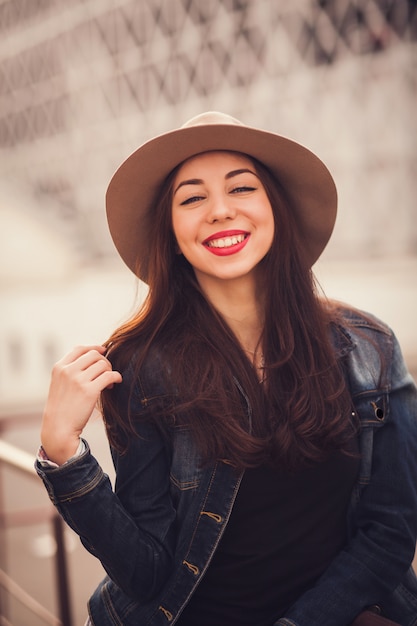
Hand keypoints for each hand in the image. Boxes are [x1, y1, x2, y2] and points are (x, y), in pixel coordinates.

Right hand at [41, 345, 121, 464]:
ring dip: (110, 370)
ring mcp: (78, 380)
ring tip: (109, 382)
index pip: (79, 349)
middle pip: (94, 355)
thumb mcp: (60, 384)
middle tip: (107, 372)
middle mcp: (67, 371)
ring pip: (103, 364)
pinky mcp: (89, 391)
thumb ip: (71, 371)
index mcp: (59, 367)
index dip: (94, 348)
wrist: (58, 429)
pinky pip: (109, 375)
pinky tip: (116, 383)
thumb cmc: (61, 408)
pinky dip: (116, 377)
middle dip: (104, 361)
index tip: (103, 351)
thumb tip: (94, 358)